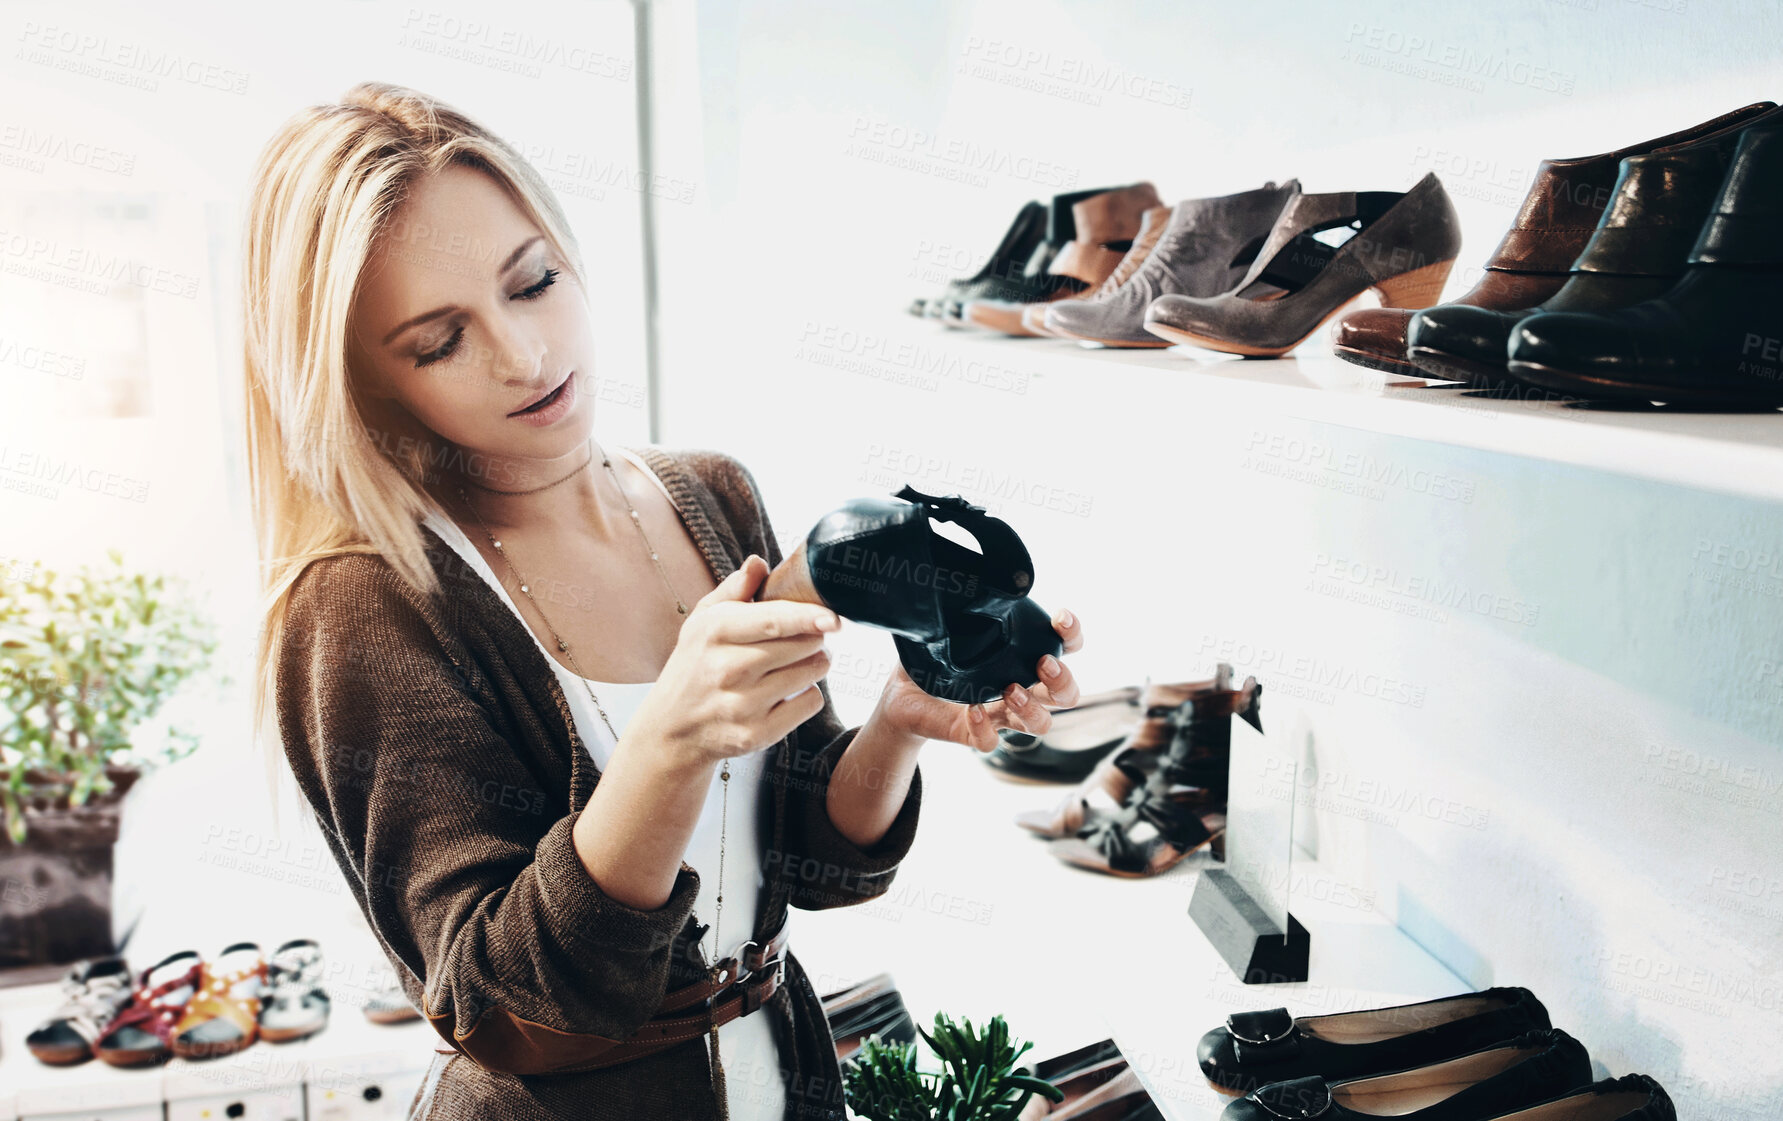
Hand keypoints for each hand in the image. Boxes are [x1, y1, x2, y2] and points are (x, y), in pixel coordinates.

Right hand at [625, 555, 837, 768]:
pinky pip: (811, 703)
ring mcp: (742, 705)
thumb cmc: (695, 666)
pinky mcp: (757, 734)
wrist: (672, 730)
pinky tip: (786, 692)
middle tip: (803, 638)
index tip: (833, 618)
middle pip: (803, 645)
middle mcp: (728, 669)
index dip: (808, 617)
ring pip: (811, 673)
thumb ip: (733, 590)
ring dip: (813, 664)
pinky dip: (808, 695)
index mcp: (714, 632)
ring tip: (792, 664)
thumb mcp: (701, 622)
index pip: (772, 621)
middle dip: (814, 637)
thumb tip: (758, 563)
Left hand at [870, 608, 1084, 752]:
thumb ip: (961, 609)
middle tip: (1041, 663)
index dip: (1072, 633)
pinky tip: (972, 710)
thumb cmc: (934, 658)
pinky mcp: (974, 734)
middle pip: (1067, 695)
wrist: (902, 697)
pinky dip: (985, 729)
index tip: (1059, 616)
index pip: (1066, 646)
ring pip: (1041, 725)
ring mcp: (1000, 714)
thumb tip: (964, 581)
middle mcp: (1021, 688)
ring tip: (1009, 689)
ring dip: (1033, 708)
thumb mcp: (948, 628)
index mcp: (1022, 658)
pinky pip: (990, 743)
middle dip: (1063, 679)